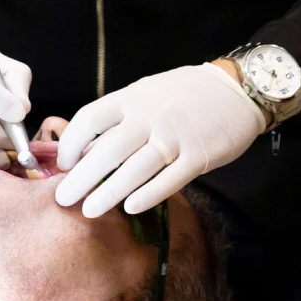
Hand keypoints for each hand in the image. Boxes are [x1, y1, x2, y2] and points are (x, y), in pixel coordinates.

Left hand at [54, 63, 264, 216]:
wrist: (238, 89)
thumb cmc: (188, 93)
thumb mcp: (150, 92)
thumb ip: (123, 115)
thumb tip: (90, 146)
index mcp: (134, 96)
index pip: (91, 118)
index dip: (72, 143)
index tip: (63, 164)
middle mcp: (150, 114)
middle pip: (108, 150)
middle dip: (82, 177)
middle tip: (63, 199)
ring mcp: (175, 135)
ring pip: (135, 169)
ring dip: (109, 193)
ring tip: (90, 211)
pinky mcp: (199, 154)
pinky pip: (168, 180)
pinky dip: (148, 195)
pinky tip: (131, 208)